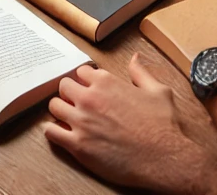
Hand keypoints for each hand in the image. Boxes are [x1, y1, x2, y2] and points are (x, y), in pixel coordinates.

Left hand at [45, 56, 216, 194]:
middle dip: (69, 93)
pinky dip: (53, 131)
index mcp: (106, 82)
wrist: (165, 159)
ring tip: (69, 118)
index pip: (81, 72)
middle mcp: (90, 98)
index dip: (85, 80)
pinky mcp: (78, 145)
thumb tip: (135, 58)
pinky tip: (62, 133)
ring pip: (54, 106)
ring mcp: (82, 121)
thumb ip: (140, 72)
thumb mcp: (157, 90)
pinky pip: (51, 132)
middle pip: (63, 86)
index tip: (89, 89)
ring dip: (60, 110)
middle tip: (78, 104)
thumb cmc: (163, 126)